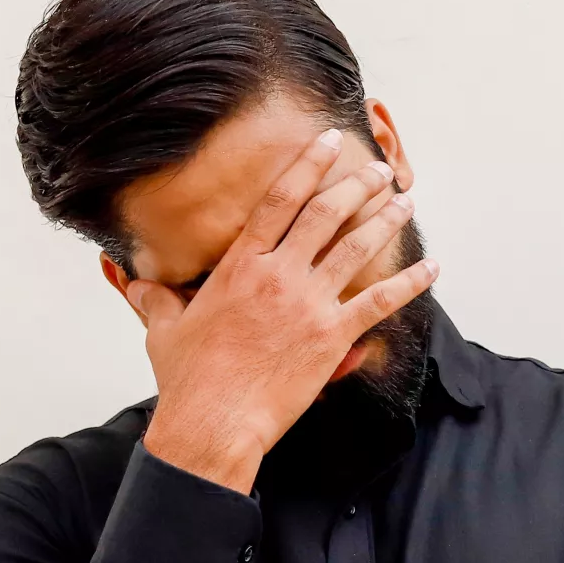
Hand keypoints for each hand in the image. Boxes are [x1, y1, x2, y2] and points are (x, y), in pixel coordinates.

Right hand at [129, 127, 438, 489]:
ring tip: (404, 200)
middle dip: (356, 184)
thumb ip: (156, 298)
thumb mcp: (164, 329)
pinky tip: (431, 268)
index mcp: (240, 265)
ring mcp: (308, 304)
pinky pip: (379, 301)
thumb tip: (132, 283)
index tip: (328, 140)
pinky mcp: (332, 337)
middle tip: (378, 168)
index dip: (307, 164)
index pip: (279, 199)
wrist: (214, 422)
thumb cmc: (188, 379)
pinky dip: (409, 284)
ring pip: (355, 247)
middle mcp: (278, 275)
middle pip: (325, 213)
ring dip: (384, 219)